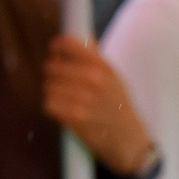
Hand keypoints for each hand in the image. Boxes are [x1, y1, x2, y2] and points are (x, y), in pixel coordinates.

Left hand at [45, 37, 154, 175]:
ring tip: (64, 100)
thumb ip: (97, 58)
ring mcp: (84, 98)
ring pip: (48, 86)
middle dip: (52, 75)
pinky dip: (52, 108)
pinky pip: (49, 104)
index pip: (68, 44)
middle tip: (61, 84)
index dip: (57, 48)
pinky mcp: (75, 117)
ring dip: (52, 93)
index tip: (55, 53)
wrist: (130, 142)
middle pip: (52, 67)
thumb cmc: (119, 108)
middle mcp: (94, 79)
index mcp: (104, 66)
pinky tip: (63, 111)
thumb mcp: (115, 79)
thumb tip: (84, 36)